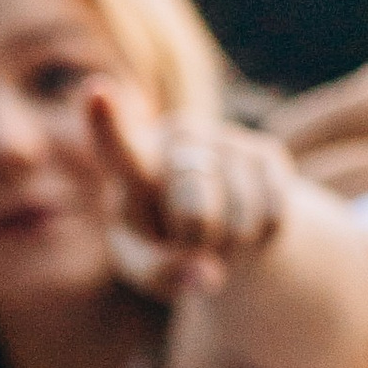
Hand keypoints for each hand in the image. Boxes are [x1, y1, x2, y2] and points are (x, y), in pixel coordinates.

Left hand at [89, 85, 300, 300]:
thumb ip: (162, 275)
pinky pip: (271, 216)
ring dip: (231, 245)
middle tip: (188, 238)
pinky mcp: (265, 152)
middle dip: (197, 243)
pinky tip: (246, 224)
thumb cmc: (164, 246)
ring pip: (239, 220)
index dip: (107, 122)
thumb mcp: (148, 269)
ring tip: (217, 232)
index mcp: (134, 163)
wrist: (219, 224)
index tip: (96, 91)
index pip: (117, 147)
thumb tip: (207, 276)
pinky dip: (259, 239)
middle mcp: (178, 138)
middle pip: (195, 214)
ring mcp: (224, 138)